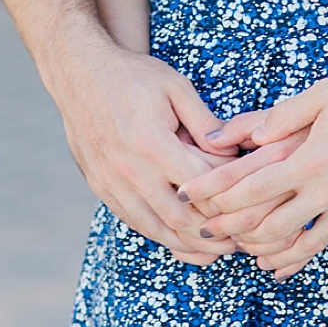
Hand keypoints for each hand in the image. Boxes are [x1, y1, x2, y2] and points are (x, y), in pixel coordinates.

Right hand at [50, 35, 250, 262]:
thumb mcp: (176, 88)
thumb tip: (231, 153)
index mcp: (151, 143)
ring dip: (187, 245)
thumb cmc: (133, 77)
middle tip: (241, 241)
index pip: (199, 183)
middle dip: (213, 233)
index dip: (225, 195)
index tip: (247, 200)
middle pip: (179, 217)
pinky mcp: (101, 189)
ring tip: (215, 252)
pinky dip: (160, 236)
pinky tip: (180, 241)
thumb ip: (205, 123)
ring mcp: (111, 184)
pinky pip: (134, 222)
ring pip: (155, 229)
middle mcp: (128, 170)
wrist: (80, 74)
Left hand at [178, 61, 327, 277]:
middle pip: (268, 224)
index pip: (253, 186)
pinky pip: (326, 240)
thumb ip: (284, 116)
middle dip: (230, 230)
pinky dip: (298, 255)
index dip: (217, 194)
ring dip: (262, 250)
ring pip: (297, 244)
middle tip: (203, 231)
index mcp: (314, 157)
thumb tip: (247, 136)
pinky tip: (282, 260)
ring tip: (238, 249)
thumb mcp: (327, 93)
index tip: (189, 197)